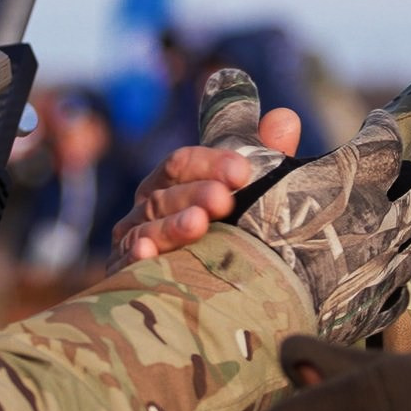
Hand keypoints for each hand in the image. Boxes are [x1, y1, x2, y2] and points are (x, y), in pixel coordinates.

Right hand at [109, 70, 302, 265]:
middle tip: (224, 200)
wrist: (211, 292)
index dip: (210, 163)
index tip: (241, 171)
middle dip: (195, 194)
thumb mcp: (251, 193)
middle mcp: (147, 208)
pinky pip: (127, 262)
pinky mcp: (124, 274)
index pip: (182, 163)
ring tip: (198, 224)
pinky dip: (136, 257)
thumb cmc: (231, 232)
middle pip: (166, 195)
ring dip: (172, 226)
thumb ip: (266, 157)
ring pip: (147, 227)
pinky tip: (148, 254)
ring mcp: (132, 240)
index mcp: (170, 182)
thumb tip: (285, 119)